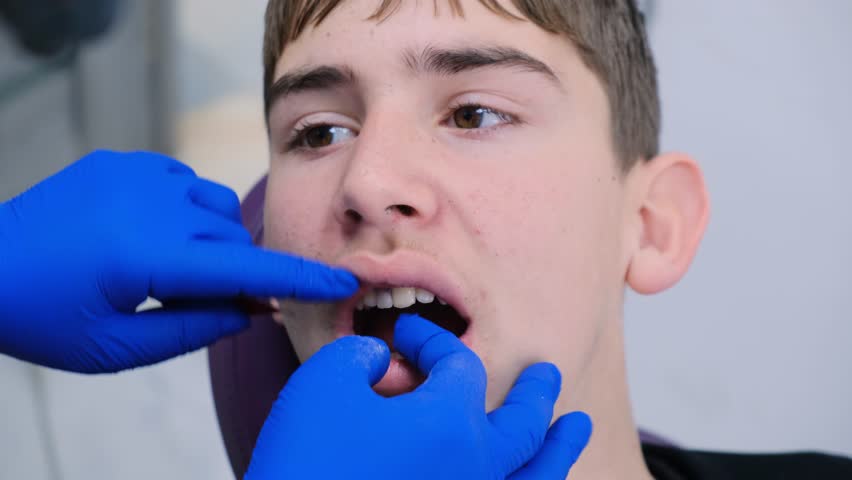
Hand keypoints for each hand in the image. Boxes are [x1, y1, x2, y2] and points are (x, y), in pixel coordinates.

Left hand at [0, 150, 357, 372]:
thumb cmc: (42, 318)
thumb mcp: (116, 348)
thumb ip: (192, 330)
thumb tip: (248, 310)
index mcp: (145, 257)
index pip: (243, 269)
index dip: (296, 278)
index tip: (340, 280)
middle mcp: (148, 205)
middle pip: (232, 239)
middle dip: (234, 273)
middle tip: (209, 303)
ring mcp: (135, 175)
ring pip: (215, 206)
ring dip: (214, 238)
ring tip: (173, 265)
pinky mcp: (123, 161)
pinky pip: (185, 182)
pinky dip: (186, 210)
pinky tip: (152, 231)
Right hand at [245, 314, 591, 478]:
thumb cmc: (304, 462)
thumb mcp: (322, 383)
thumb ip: (360, 353)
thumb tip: (381, 358)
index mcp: (450, 423)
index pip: (458, 366)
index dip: (432, 341)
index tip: (404, 335)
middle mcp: (476, 467)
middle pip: (524, 423)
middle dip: (535, 392)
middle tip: (546, 373)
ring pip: (534, 477)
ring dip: (557, 449)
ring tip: (576, 428)